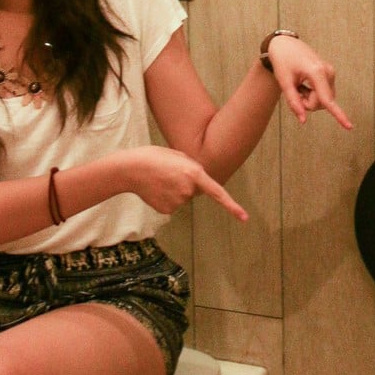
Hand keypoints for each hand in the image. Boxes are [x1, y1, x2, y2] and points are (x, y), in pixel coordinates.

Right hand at [127, 145, 248, 221]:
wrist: (130, 168)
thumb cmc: (154, 157)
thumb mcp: (179, 156)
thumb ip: (194, 169)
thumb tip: (199, 185)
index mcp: (194, 173)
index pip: (218, 193)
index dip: (232, 206)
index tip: (244, 218)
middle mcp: (188, 190)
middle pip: (196, 191)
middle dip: (187, 183)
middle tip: (170, 172)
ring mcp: (177, 202)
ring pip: (183, 198)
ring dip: (175, 189)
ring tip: (161, 178)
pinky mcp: (167, 210)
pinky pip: (173, 204)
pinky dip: (166, 198)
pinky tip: (156, 189)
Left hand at [266, 34, 353, 130]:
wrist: (285, 44)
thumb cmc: (283, 61)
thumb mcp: (284, 83)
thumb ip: (294, 102)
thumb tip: (303, 120)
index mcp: (317, 72)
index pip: (327, 99)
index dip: (338, 115)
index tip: (349, 127)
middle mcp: (328, 72)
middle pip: (321, 103)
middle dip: (307, 103)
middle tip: (295, 91)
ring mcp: (330, 73)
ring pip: (323, 100)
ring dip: (309, 98)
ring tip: (299, 85)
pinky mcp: (330, 74)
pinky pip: (323, 94)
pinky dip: (312, 93)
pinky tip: (305, 83)